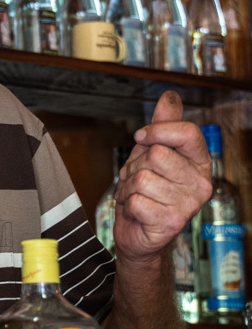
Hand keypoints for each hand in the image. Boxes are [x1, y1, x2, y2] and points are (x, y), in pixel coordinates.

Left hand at [113, 90, 211, 263]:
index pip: (187, 132)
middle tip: (137, 179)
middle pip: (156, 154)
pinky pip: (135, 200)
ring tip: (137, 195)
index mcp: (200, 162)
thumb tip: (170, 97)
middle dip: (135, 164)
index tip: (142, 138)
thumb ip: (162, 126)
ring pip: (142, 177)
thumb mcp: (151, 152)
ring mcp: (189, 204)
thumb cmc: (146, 190)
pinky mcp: (172, 222)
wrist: (138, 232)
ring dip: (128, 186)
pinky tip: (137, 211)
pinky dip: (127, 205)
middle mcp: (201, 183)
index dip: (157, 130)